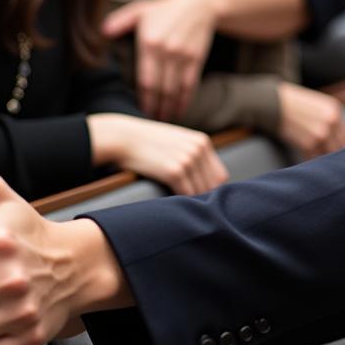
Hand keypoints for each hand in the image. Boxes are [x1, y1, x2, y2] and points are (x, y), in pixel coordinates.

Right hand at [87, 113, 227, 194]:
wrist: (124, 138)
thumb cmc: (148, 144)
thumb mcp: (177, 143)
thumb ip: (194, 157)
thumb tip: (208, 184)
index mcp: (202, 142)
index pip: (220, 176)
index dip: (211, 189)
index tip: (198, 198)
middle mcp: (199, 149)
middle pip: (213, 186)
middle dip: (203, 197)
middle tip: (189, 206)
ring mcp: (188, 159)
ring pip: (201, 193)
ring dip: (192, 202)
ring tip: (179, 206)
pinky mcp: (174, 171)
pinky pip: (187, 195)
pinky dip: (181, 202)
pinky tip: (171, 203)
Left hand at [102, 0, 220, 120]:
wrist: (201, 3)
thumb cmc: (166, 8)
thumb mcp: (140, 10)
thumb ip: (119, 21)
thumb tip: (102, 32)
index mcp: (149, 43)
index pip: (144, 80)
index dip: (142, 100)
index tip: (138, 113)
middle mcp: (166, 52)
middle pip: (160, 90)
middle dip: (154, 110)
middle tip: (149, 124)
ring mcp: (183, 57)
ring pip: (174, 91)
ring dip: (168, 109)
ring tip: (162, 121)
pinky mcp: (196, 59)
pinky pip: (190, 85)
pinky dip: (184, 101)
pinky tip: (179, 111)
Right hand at [276, 82, 344, 159]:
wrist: (273, 103)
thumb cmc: (294, 104)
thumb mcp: (318, 105)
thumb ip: (331, 120)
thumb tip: (338, 140)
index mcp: (335, 110)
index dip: (343, 145)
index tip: (337, 151)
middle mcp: (332, 121)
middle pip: (341, 147)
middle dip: (334, 154)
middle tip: (329, 161)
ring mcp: (321, 133)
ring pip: (330, 155)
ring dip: (324, 159)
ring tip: (317, 161)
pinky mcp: (309, 143)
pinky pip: (315, 159)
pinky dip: (311, 161)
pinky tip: (306, 158)